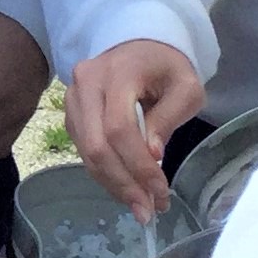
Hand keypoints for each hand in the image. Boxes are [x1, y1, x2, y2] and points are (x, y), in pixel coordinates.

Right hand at [68, 38, 204, 218]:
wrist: (140, 46)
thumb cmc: (167, 67)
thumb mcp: (186, 88)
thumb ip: (169, 118)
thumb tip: (152, 156)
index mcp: (118, 72)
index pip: (119, 127)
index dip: (137, 165)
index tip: (160, 191)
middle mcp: (86, 83)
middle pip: (96, 144)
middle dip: (122, 183)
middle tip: (146, 211)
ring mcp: (72, 97)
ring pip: (86, 151)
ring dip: (113, 183)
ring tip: (140, 205)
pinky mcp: (71, 112)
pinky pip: (83, 149)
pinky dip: (104, 173)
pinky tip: (126, 186)